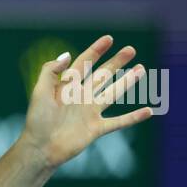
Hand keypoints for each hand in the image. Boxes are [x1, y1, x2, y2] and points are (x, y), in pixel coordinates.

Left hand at [19, 34, 153, 171]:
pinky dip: (133, 117)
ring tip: (141, 69)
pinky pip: (119, 122)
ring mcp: (90, 112)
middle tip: (130, 50)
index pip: (84, 63)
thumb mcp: (40, 91)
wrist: (40, 148)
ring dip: (127, 82)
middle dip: (116, 62)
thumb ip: (51, 71)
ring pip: (113, 93)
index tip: (109, 39)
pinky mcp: (96, 129)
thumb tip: (67, 54)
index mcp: (67, 86)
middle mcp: (81, 97)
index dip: (95, 51)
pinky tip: (149, 111)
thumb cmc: (37, 120)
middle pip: (102, 75)